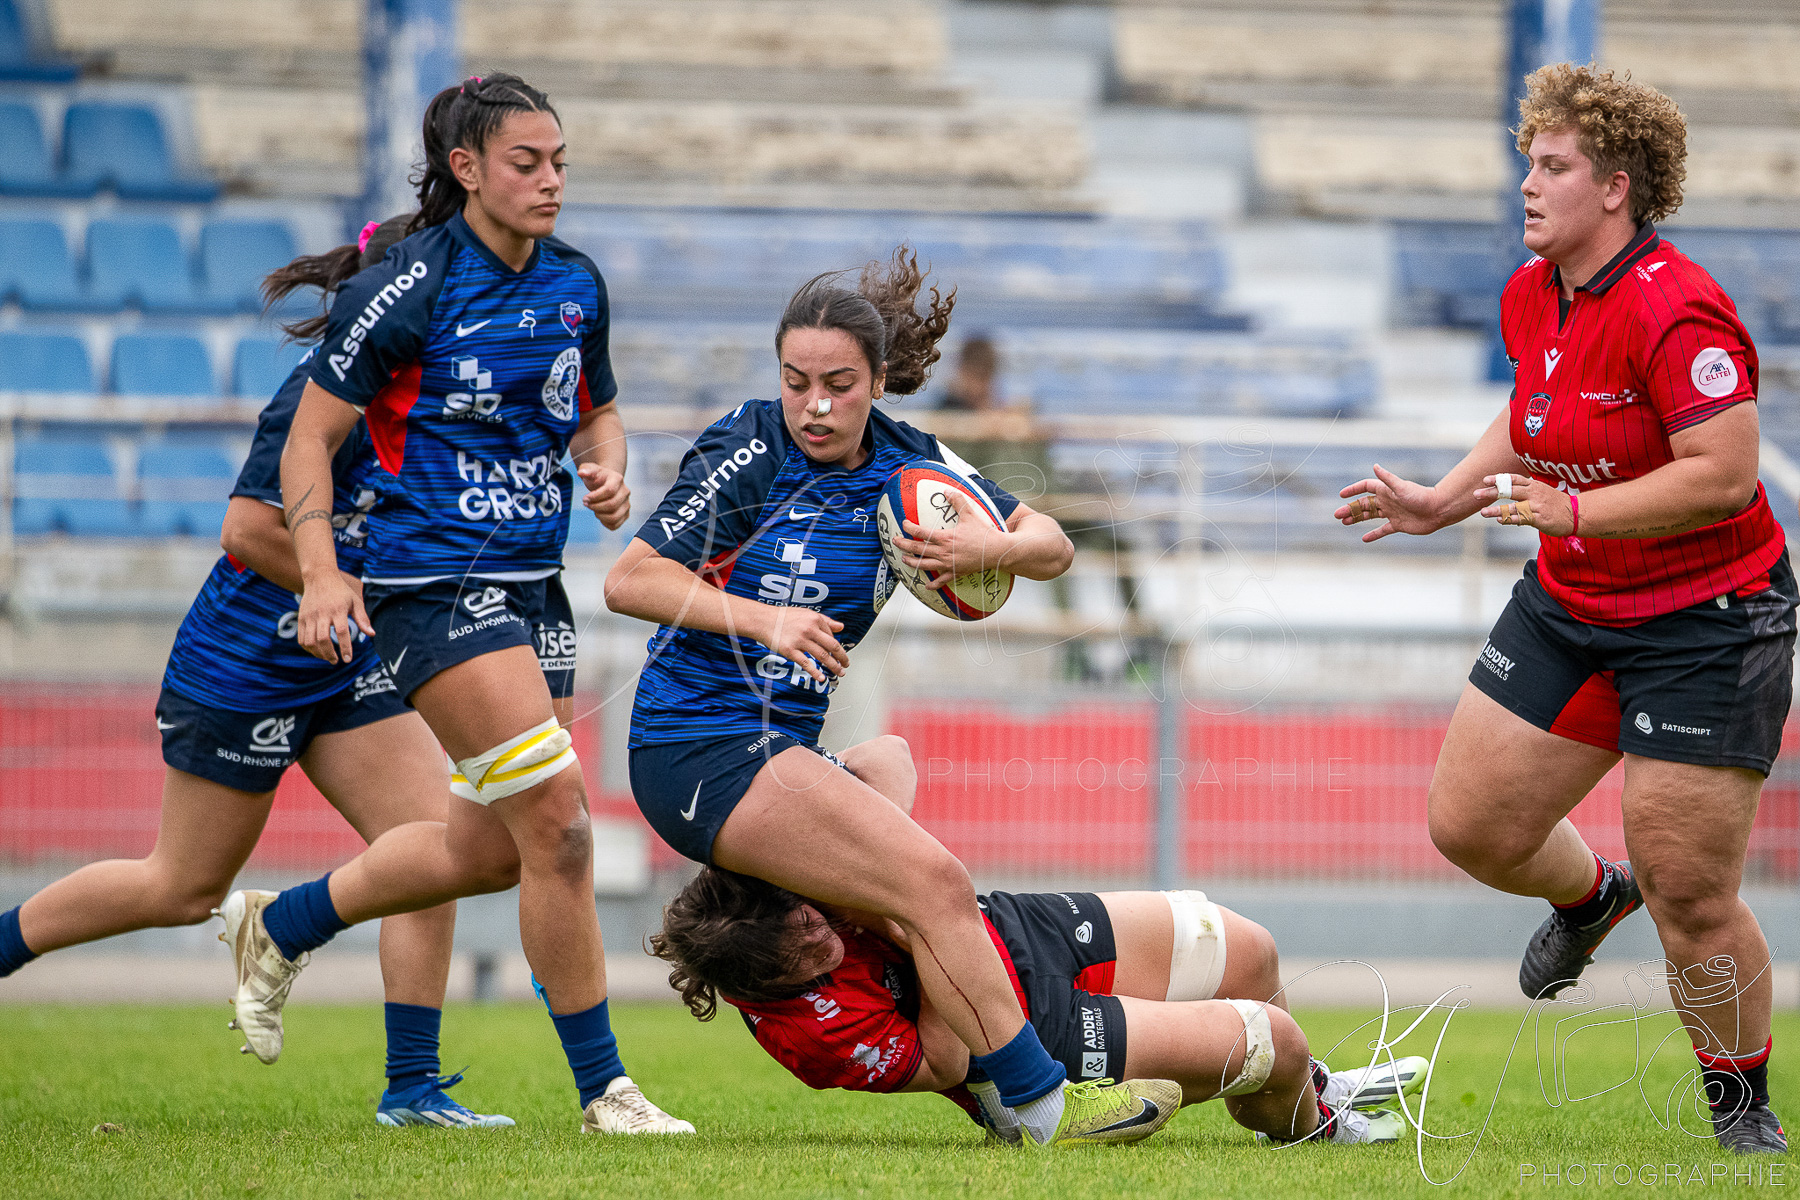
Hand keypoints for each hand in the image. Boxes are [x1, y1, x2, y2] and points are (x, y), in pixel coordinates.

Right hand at [296, 570, 372, 663]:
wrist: (320, 577)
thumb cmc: (341, 591)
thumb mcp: (355, 602)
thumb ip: (362, 618)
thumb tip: (372, 634)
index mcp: (338, 610)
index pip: (342, 632)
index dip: (345, 648)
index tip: (348, 659)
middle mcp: (322, 613)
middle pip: (323, 639)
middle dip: (329, 654)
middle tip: (336, 661)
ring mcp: (309, 616)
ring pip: (310, 641)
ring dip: (318, 653)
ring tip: (327, 657)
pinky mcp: (301, 618)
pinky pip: (301, 638)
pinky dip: (308, 648)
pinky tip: (317, 651)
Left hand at [577, 462, 630, 530]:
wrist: (606, 483)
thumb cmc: (597, 477)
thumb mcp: (590, 469)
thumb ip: (585, 470)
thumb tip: (581, 473)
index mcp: (617, 479)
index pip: (609, 490)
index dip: (595, 496)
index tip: (584, 498)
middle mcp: (625, 492)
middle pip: (612, 505)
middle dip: (595, 506)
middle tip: (586, 504)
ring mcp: (626, 504)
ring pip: (614, 517)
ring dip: (600, 516)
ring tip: (594, 509)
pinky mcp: (625, 514)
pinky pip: (615, 524)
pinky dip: (605, 523)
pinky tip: (599, 515)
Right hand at [754, 605, 847, 684]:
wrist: (763, 620)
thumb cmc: (783, 617)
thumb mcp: (806, 614)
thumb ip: (825, 620)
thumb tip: (841, 627)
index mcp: (815, 619)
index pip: (831, 635)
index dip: (836, 646)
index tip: (838, 654)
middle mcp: (809, 629)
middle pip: (832, 646)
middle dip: (842, 657)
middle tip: (846, 665)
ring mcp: (800, 640)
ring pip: (822, 656)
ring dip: (833, 666)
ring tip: (839, 672)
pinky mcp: (790, 651)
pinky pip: (806, 663)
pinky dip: (816, 672)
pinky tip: (822, 678)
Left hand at [892, 490, 1009, 588]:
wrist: (997, 551)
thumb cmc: (984, 533)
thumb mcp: (970, 514)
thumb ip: (958, 501)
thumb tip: (947, 491)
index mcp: (945, 538)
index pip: (921, 532)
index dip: (909, 527)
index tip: (904, 524)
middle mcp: (943, 552)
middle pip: (917, 549)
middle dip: (904, 545)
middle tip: (895, 541)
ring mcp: (948, 564)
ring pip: (924, 565)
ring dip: (912, 563)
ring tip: (904, 560)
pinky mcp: (955, 572)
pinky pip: (941, 581)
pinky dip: (933, 585)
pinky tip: (926, 586)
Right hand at [1335, 464, 1443, 542]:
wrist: (1438, 510)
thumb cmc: (1421, 497)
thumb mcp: (1402, 487)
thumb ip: (1387, 478)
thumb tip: (1375, 466)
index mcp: (1386, 490)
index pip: (1366, 487)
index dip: (1354, 490)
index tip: (1342, 495)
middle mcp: (1387, 501)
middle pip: (1364, 504)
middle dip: (1350, 508)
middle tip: (1337, 515)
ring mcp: (1391, 513)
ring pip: (1370, 516)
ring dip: (1357, 519)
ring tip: (1344, 522)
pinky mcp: (1398, 525)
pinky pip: (1382, 530)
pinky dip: (1374, 534)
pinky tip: (1364, 539)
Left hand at [1475, 473, 1573, 535]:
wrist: (1577, 514)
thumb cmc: (1556, 503)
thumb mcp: (1542, 491)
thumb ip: (1525, 490)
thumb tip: (1506, 490)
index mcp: (1534, 485)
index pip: (1514, 479)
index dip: (1499, 479)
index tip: (1485, 480)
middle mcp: (1533, 494)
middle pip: (1509, 491)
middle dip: (1491, 492)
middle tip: (1476, 494)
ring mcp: (1536, 506)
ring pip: (1512, 507)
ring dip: (1496, 510)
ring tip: (1483, 512)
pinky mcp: (1538, 519)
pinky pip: (1520, 519)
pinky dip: (1509, 520)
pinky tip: (1499, 520)